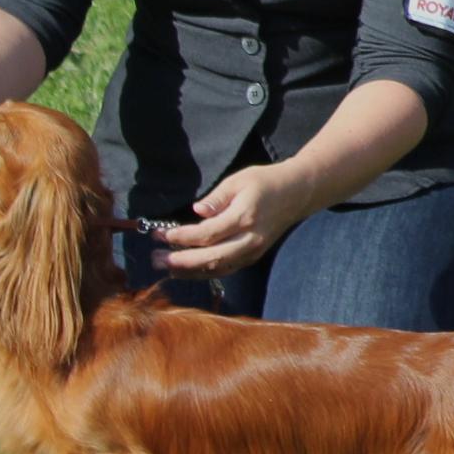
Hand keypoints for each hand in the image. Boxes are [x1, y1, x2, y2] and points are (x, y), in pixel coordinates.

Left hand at [150, 164, 315, 276]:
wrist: (297, 193)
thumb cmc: (265, 182)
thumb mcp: (238, 180)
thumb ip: (216, 198)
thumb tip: (196, 212)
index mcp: (244, 217)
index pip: (206, 234)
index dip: (180, 237)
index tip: (160, 234)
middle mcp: (249, 239)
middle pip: (210, 258)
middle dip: (180, 261)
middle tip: (156, 258)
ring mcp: (253, 251)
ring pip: (217, 268)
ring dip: (189, 271)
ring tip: (165, 268)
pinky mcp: (253, 256)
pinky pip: (226, 269)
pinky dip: (204, 272)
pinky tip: (186, 270)